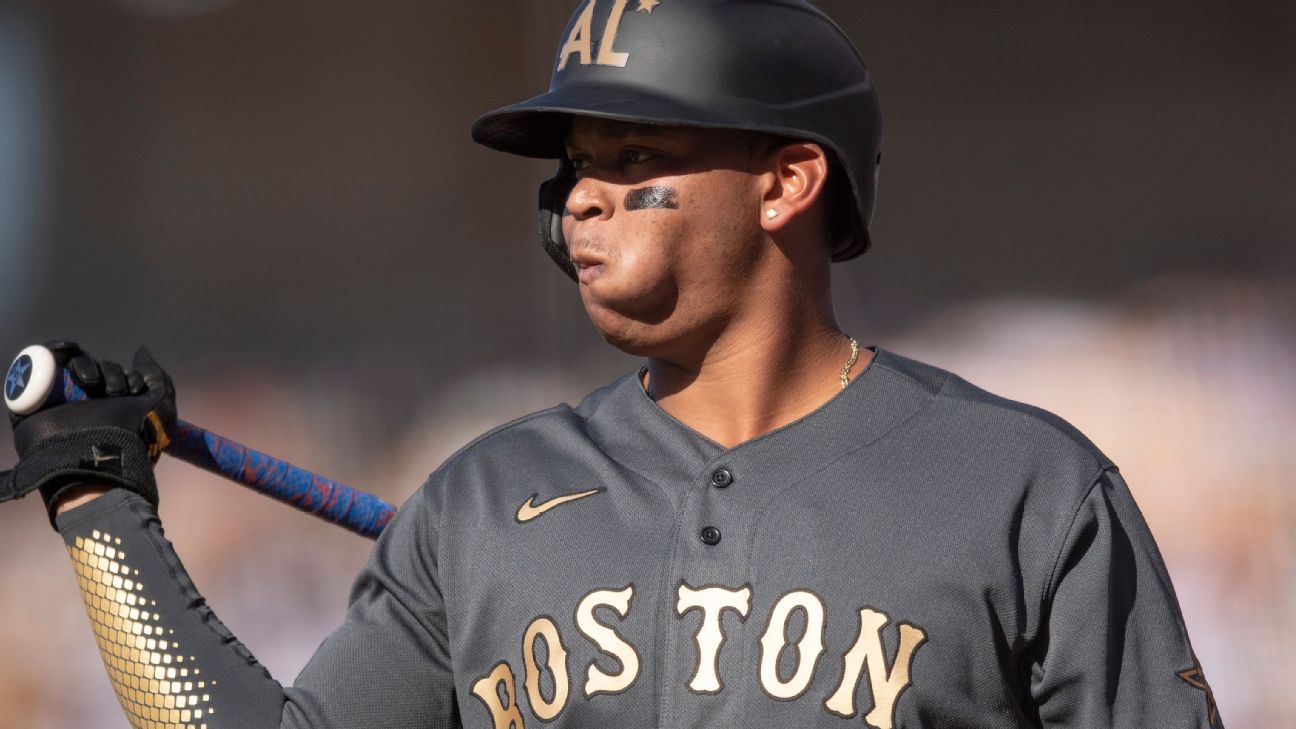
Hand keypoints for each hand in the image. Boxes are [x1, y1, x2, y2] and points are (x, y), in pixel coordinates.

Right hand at [0, 341, 175, 525]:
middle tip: (113, 392)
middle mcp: (86, 403)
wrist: (101, 459)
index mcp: (113, 406)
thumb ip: (156, 376)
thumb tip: (140, 351)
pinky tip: (64, 350)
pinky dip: (51, 351)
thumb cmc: (137, 436)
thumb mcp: (162, 403)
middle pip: (93, 368)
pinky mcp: (37, 403)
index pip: (113, 374)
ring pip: (70, 365)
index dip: (124, 376)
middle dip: (107, 372)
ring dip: (84, 364)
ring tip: (92, 382)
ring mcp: (61, 402)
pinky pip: (39, 368)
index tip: (132, 390)